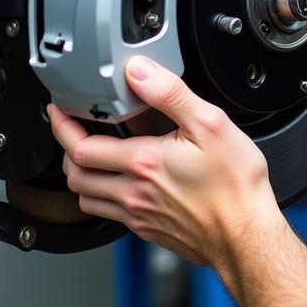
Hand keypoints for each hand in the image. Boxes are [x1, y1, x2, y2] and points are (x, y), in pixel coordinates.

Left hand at [48, 58, 279, 266]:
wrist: (247, 235)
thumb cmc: (235, 185)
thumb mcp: (210, 124)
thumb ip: (170, 94)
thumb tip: (139, 72)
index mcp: (143, 162)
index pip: (81, 146)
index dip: (62, 126)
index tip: (59, 111)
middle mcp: (133, 192)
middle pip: (76, 175)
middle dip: (67, 149)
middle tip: (72, 130)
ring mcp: (138, 215)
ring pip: (87, 200)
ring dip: (81, 175)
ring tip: (91, 156)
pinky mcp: (148, 230)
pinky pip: (110, 216)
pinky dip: (102, 197)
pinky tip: (122, 183)